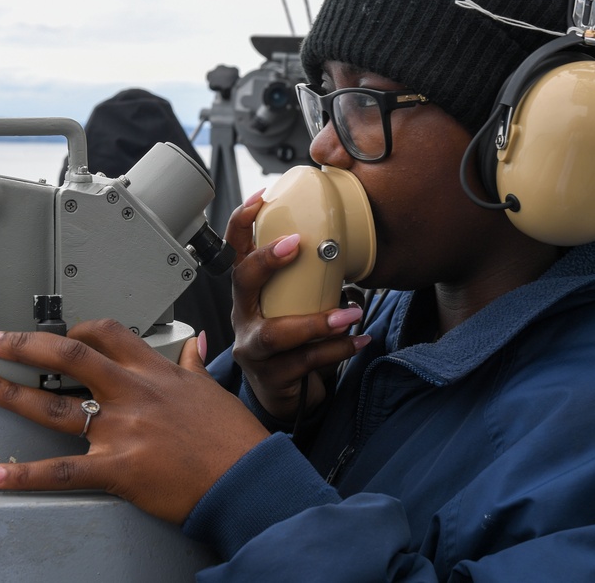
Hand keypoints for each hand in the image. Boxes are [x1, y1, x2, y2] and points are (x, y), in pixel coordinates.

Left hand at [0, 322, 268, 523]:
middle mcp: (131, 392)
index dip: (73, 327)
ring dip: (6, 392)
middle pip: (66, 354)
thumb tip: (194, 345)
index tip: (52, 331)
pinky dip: (21, 474)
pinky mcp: (117, 469)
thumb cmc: (233, 436)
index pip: (105, 331)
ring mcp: (121, 429)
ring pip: (53, 405)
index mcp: (152, 371)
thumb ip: (192, 364)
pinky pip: (61, 471)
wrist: (248, 477)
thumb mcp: (211, 389)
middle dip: (19, 344)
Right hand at [224, 192, 371, 421]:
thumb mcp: (295, 305)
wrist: (285, 394)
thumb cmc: (293, 342)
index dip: (242, 223)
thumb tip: (345, 245)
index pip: (236, 251)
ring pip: (276, 333)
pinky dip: (336, 350)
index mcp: (250, 293)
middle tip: (298, 244)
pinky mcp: (271, 377)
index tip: (263, 198)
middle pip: (242, 282)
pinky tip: (359, 341)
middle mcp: (244, 317)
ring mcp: (253, 349)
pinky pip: (303, 362)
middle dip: (267, 260)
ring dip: (316, 322)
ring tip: (351, 314)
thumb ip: (310, 279)